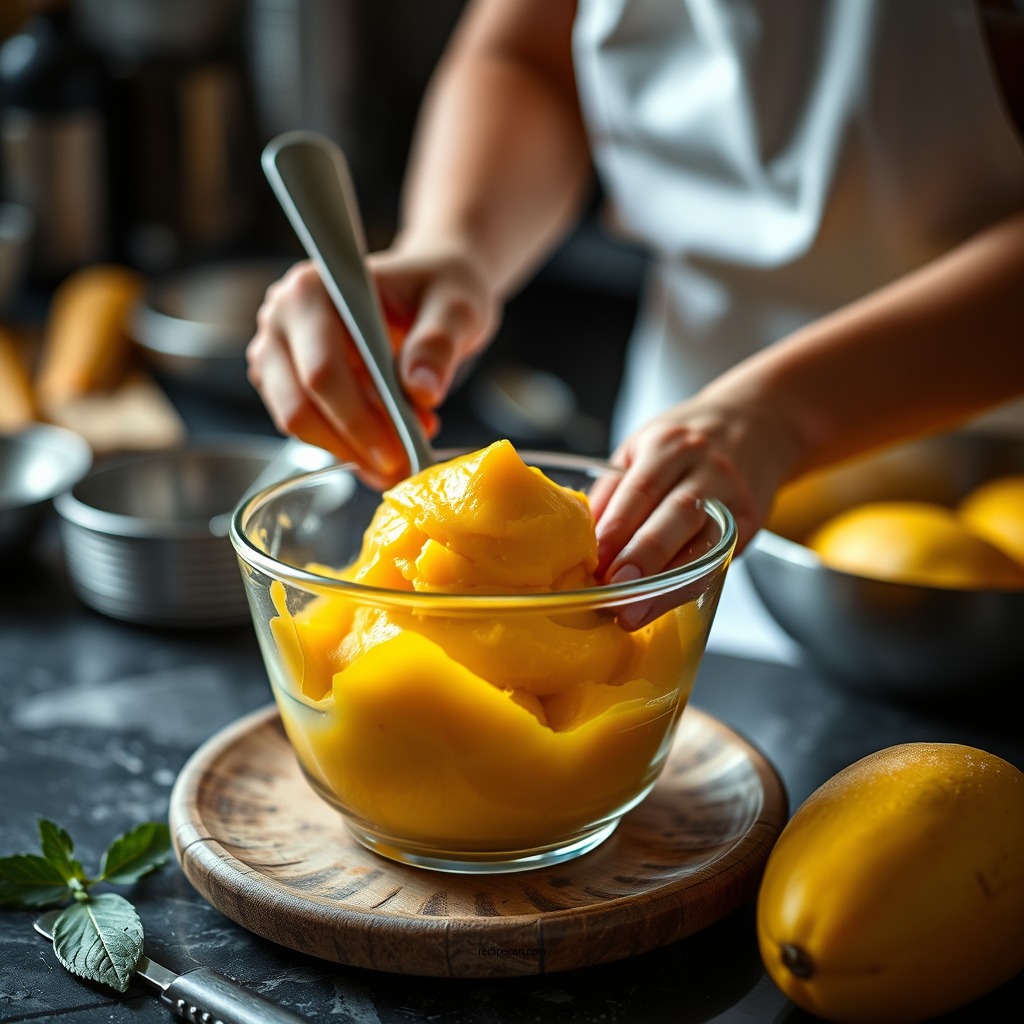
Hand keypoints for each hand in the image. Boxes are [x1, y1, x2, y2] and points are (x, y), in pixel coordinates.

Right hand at [246, 242, 499, 487]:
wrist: (432, 293)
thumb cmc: (439, 291)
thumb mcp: (456, 308)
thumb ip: (438, 344)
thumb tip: (421, 391)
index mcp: (312, 291)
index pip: (322, 371)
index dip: (359, 420)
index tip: (401, 451)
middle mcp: (281, 318)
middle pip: (300, 405)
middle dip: (355, 443)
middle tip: (404, 465)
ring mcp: (277, 352)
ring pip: (299, 424)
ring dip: (352, 449)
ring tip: (404, 451)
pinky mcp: (286, 381)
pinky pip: (310, 427)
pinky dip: (349, 445)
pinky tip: (389, 443)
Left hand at [590, 395, 801, 581]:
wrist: (756, 423)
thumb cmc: (684, 444)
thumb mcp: (642, 449)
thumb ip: (613, 492)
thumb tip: (580, 542)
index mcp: (669, 445)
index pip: (641, 490)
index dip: (616, 528)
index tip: (594, 561)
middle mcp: (706, 468)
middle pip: (675, 516)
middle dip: (643, 557)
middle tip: (614, 589)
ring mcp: (732, 496)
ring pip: (701, 545)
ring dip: (665, 583)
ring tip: (634, 610)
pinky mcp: (750, 521)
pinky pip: (717, 559)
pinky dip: (689, 584)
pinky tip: (663, 601)